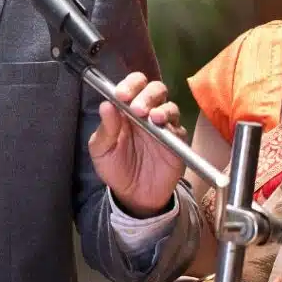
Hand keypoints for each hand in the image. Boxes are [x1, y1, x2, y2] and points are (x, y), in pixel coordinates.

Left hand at [91, 72, 185, 216]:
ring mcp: (163, 126)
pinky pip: (179, 129)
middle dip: (146, 94)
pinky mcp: (177, 142)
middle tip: (137, 108)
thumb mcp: (102, 150)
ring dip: (161, 108)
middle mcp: (147, 112)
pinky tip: (163, 129)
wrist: (134, 196)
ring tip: (152, 118)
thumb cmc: (115, 168)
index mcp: (126, 109)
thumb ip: (105, 128)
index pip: (133, 85)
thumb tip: (106, 104)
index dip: (129, 85)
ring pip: (169, 105)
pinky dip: (172, 126)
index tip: (121, 95)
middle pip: (155, 89)